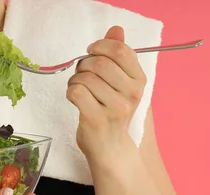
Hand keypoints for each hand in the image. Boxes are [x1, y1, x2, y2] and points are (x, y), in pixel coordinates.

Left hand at [66, 26, 146, 166]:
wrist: (111, 149)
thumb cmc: (112, 113)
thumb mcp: (121, 84)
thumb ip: (118, 56)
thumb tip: (116, 29)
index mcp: (139, 81)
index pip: (120, 51)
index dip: (100, 46)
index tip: (91, 52)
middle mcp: (131, 94)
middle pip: (99, 63)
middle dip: (83, 64)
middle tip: (81, 73)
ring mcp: (115, 108)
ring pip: (85, 77)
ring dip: (75, 80)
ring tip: (78, 89)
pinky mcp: (96, 119)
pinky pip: (76, 92)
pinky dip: (70, 91)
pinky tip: (75, 98)